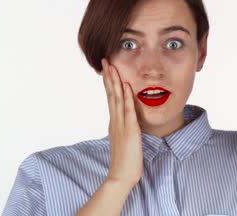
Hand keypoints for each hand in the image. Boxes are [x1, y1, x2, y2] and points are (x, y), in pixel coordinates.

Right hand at [101, 58, 142, 187]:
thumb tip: (127, 119)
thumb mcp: (124, 139)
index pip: (111, 98)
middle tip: (107, 60)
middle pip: (111, 94)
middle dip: (109, 76)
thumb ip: (125, 128)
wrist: (121, 176)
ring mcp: (121, 125)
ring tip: (113, 67)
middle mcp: (115, 121)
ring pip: (117, 99)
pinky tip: (126, 86)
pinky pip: (128, 111)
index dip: (109, 82)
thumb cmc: (125, 159)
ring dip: (115, 81)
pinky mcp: (130, 131)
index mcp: (115, 122)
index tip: (108, 69)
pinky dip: (126, 97)